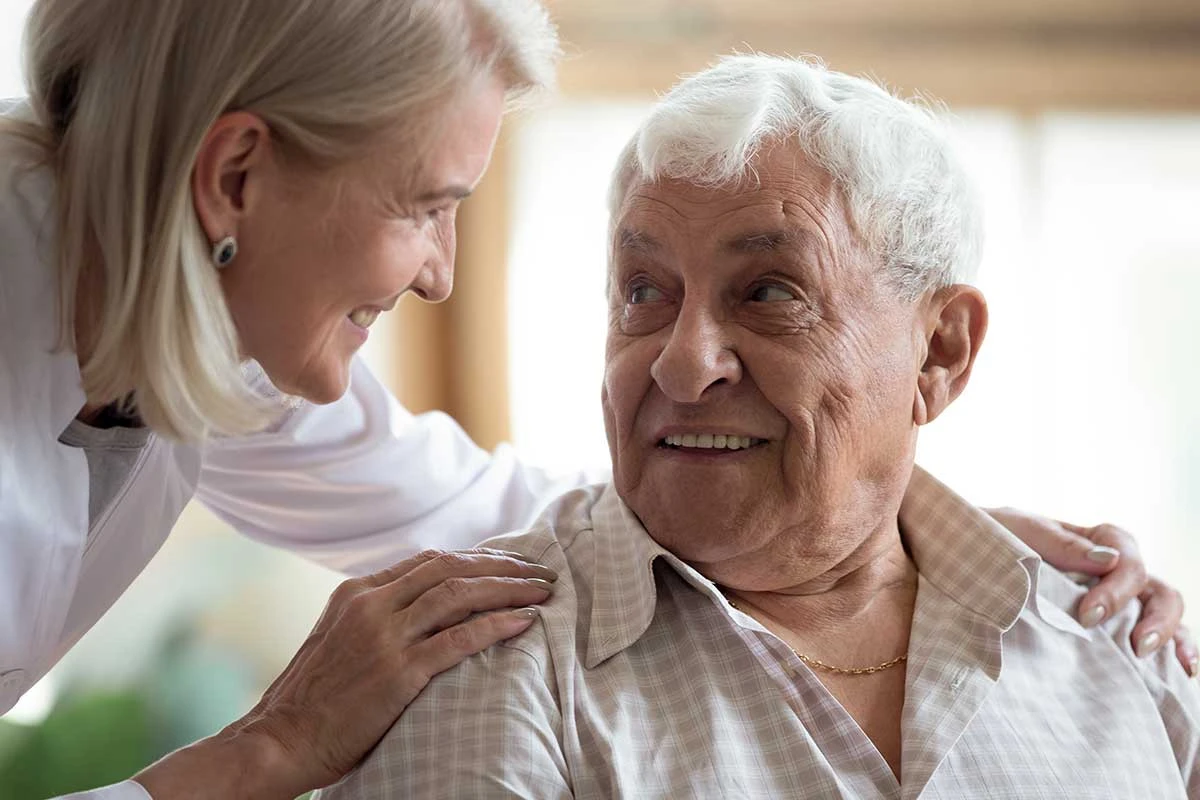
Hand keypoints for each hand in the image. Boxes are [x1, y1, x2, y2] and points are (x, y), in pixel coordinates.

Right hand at [135, 548, 557, 797]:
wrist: (278, 740)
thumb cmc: (311, 700)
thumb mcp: (337, 639)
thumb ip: (375, 618)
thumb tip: (422, 611)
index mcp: (356, 593)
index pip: (428, 561)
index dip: (475, 558)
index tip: (508, 562)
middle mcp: (372, 605)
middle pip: (450, 568)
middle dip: (501, 565)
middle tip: (539, 570)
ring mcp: (385, 637)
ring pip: (460, 594)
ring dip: (508, 588)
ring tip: (543, 590)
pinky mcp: (398, 672)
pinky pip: (460, 638)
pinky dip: (497, 624)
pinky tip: (524, 621)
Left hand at [986, 508, 1195, 677]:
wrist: (953, 559)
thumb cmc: (983, 540)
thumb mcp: (1013, 531)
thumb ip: (1057, 542)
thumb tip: (1109, 560)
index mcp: (1088, 540)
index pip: (1126, 554)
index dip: (1118, 585)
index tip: (1088, 615)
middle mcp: (1107, 570)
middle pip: (1153, 586)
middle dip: (1156, 616)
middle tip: (1137, 647)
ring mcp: (1109, 600)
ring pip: (1160, 610)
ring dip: (1171, 634)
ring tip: (1167, 663)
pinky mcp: (1102, 629)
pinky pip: (1146, 634)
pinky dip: (1171, 649)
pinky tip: (1180, 672)